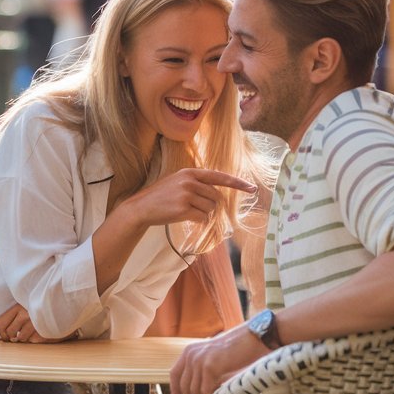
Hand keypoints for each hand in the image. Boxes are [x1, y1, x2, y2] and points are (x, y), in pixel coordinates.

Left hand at [0, 303, 69, 343]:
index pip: (1, 324)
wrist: (61, 301)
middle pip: (9, 334)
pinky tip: (37, 331)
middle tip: (14, 335)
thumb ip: (5, 316)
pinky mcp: (44, 331)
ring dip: (22, 337)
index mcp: (19, 307)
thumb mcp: (22, 305)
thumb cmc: (37, 304)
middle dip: (9, 337)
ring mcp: (36, 323)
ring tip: (28, 331)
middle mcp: (26, 315)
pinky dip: (33, 338)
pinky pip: (33, 340)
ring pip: (21, 339)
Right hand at [127, 168, 256, 227]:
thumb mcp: (178, 182)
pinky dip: (197, 220)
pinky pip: (202, 218)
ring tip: (185, 211)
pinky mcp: (184, 208)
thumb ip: (197, 183)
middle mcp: (190, 180)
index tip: (252, 188)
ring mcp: (186, 194)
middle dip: (209, 206)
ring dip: (202, 214)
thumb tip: (218, 195)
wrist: (141, 207)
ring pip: (210, 208)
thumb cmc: (161, 197)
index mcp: (190, 172)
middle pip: (216, 197)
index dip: (237, 183)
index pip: (219, 177)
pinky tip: (183, 217)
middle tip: (192, 208)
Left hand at [169, 323, 269, 393]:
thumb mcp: (210, 356)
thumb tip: (191, 392)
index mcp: (189, 351)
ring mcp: (199, 360)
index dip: (175, 387)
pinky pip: (205, 390)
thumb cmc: (234, 350)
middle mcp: (191, 355)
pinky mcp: (209, 367)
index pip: (174, 373)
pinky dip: (213, 393)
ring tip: (217, 388)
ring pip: (194, 390)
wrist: (250, 339)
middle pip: (184, 386)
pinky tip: (221, 387)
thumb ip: (198, 369)